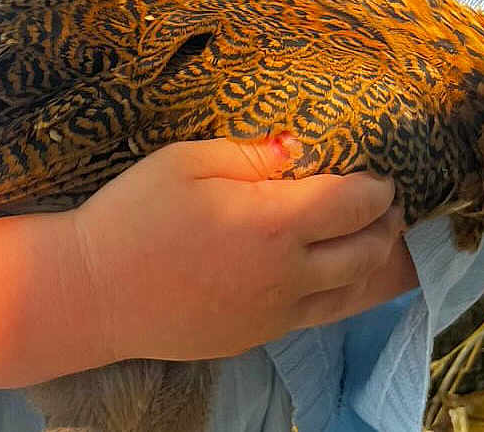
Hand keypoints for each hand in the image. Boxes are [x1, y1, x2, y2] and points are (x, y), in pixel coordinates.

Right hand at [68, 136, 413, 363]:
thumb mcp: (185, 162)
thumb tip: (297, 149)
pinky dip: (344, 292)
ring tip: (379, 238)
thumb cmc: (134, 215)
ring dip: (375, 261)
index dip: (375, 185)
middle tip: (388, 201)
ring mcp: (275, 313)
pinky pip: (319, 315)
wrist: (95, 290)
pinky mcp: (257, 335)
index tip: (379, 170)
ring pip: (352, 291)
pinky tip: (339, 277)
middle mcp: (288, 275)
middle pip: (365, 250)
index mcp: (273, 223)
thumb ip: (250, 155)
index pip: (353, 203)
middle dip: (386, 222)